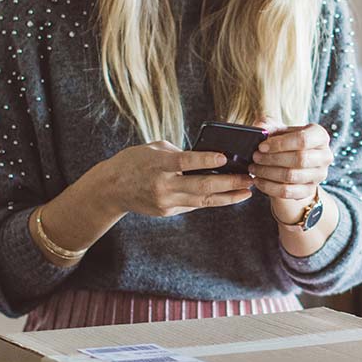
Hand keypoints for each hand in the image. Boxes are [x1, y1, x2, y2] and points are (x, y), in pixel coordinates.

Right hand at [98, 141, 253, 217]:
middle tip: (250, 178)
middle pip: (201, 186)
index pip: (185, 162)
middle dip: (229, 183)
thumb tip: (206, 159)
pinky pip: (195, 205)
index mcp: (158, 165)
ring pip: (203, 201)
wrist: (111, 189)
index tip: (225, 158)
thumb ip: (179, 153)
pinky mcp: (168, 211)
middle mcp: (163, 186)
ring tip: (247, 191)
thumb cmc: (134, 162)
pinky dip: (212, 200)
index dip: (205, 161)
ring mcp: (166, 202)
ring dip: (228, 196)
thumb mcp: (154, 149)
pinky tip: (229, 195)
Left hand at [250, 119, 332, 222]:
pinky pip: (288, 192)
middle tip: (255, 157)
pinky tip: (258, 181)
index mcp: (319, 135)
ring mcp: (319, 175)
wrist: (292, 160)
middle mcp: (325, 155)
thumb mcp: (277, 129)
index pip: (303, 140)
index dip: (280, 144)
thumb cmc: (285, 141)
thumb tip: (258, 128)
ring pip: (292, 177)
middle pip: (299, 159)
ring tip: (254, 168)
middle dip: (272, 159)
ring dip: (268, 173)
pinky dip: (269, 187)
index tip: (261, 146)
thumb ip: (266, 126)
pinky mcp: (310, 190)